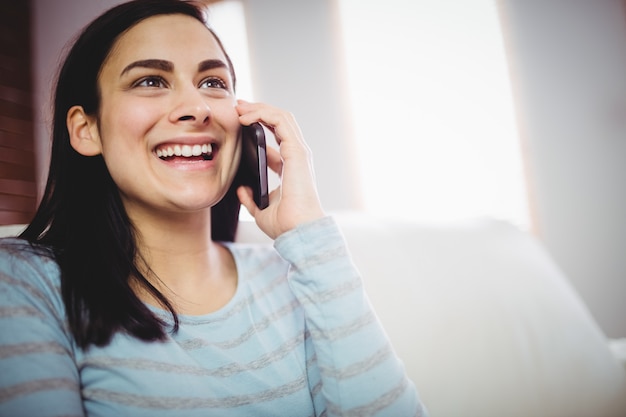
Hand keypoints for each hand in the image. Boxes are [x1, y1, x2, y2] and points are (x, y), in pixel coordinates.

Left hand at [236, 100, 324, 238]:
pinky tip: (246, 118)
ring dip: (259, 108)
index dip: (260, 126)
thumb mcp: (261, 210)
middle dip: (259, 110)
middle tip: (238, 107)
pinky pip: (281, 122)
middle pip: (280, 122)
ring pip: (282, 117)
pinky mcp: (297, 152)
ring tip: (240, 107)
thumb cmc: (286, 225)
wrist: (299, 232)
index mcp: (291, 167)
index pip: (277, 137)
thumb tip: (241, 189)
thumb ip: (251, 199)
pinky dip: (263, 114)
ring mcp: (299, 152)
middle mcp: (297, 156)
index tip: (240, 122)